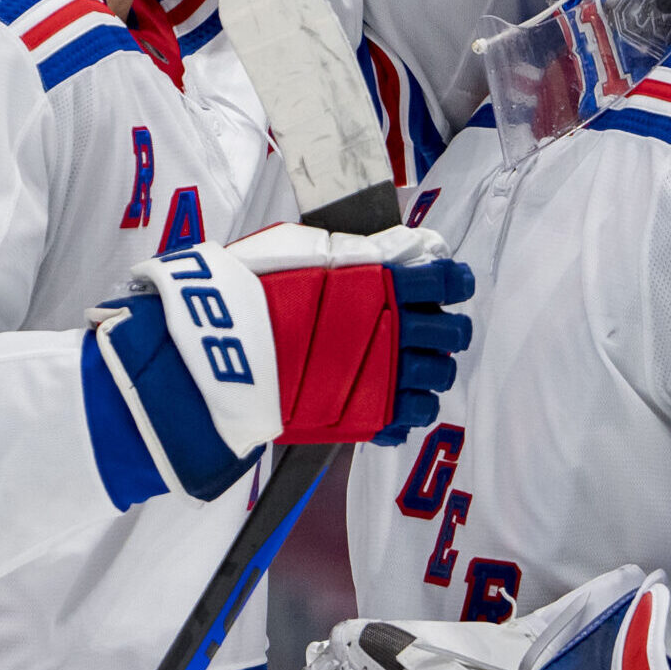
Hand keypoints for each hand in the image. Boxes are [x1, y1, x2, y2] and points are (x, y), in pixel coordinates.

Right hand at [85, 226, 475, 502]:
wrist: (216, 353)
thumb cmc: (248, 293)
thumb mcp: (300, 251)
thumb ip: (353, 254)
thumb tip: (392, 252)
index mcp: (381, 282)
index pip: (446, 280)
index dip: (454, 282)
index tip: (450, 285)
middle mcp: (392, 330)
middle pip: (452, 334)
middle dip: (449, 331)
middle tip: (432, 331)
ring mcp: (382, 377)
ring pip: (438, 379)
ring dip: (430, 372)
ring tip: (409, 369)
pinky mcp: (366, 417)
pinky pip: (411, 418)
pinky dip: (409, 409)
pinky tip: (392, 399)